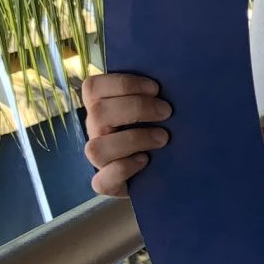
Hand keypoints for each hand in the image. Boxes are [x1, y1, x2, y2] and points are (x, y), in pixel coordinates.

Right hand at [81, 72, 170, 196]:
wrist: (163, 167)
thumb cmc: (158, 126)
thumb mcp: (153, 105)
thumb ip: (150, 92)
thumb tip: (171, 79)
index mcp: (100, 106)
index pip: (93, 87)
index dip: (124, 84)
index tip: (156, 88)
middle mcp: (95, 130)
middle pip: (98, 113)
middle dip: (137, 108)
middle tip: (166, 112)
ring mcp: (99, 158)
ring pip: (96, 148)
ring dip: (133, 139)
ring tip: (162, 138)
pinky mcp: (106, 183)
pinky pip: (101, 181)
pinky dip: (124, 169)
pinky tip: (145, 161)